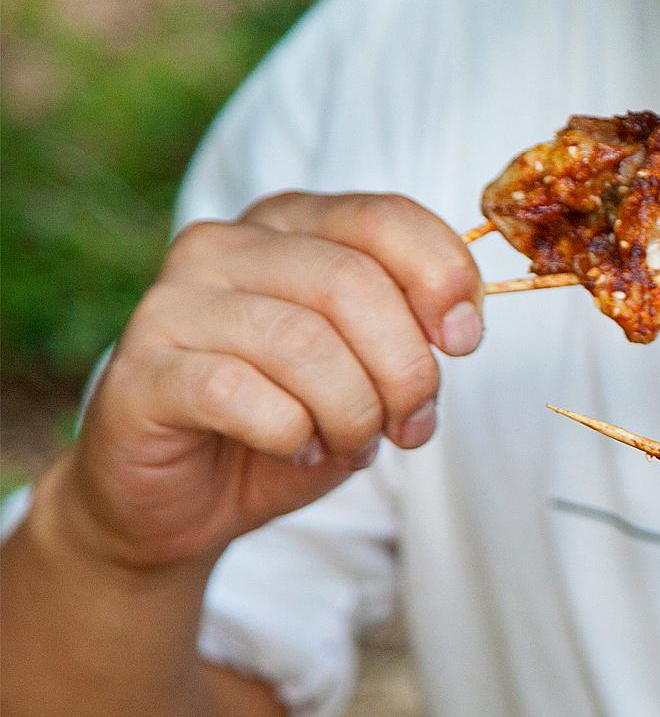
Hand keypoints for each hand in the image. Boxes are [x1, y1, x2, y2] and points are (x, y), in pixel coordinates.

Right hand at [40, 191, 481, 570]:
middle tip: (410, 425)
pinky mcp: (139, 372)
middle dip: (404, 369)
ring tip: (352, 444)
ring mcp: (172, 304)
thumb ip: (411, 330)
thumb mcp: (370, 367)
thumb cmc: (289, 421)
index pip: (385, 217)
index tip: (464, 343)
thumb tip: (459, 326)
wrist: (183, 499)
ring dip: (352, 412)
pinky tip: (295, 449)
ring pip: (302, 342)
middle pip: (351, 284)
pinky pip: (239, 394)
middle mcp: (225, 246)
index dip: (443, 278)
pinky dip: (291, 434)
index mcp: (289, 225)